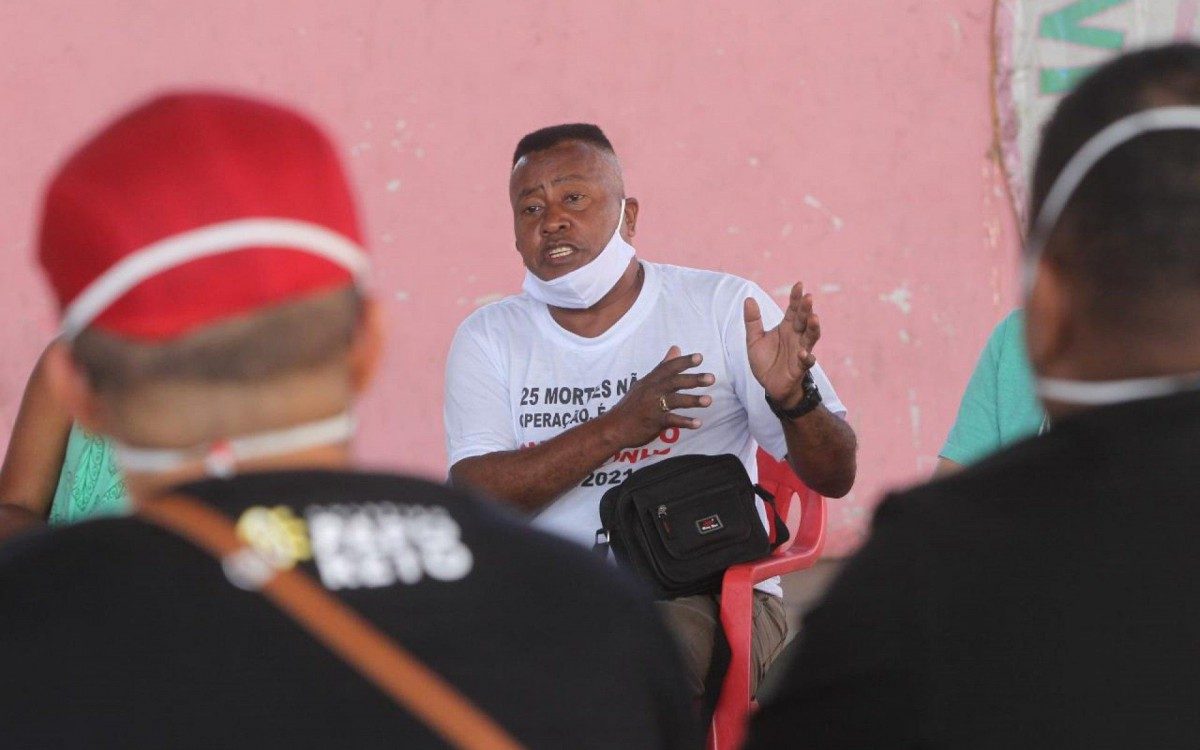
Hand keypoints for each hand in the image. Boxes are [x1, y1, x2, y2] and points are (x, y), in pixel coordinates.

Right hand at [603, 346, 714, 447]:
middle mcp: (651, 391)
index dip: (684, 362)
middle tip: (712, 378)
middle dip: (693, 379)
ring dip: (693, 400)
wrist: (614, 427)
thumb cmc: (632, 405)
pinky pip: (671, 421)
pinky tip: (698, 423)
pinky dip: (685, 422)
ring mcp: (652, 407)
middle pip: (674, 382)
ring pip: (675, 401)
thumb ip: (662, 367)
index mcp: (650, 381)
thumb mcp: (644, 383)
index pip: (668, 368)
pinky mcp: (653, 422)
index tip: (700, 358)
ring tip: (709, 400)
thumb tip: (676, 348)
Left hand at [745, 283, 819, 408]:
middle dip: (806, 309)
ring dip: (813, 328)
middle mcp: (796, 336)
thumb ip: (752, 321)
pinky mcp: (800, 367)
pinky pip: (806, 361)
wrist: (769, 385)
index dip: (796, 298)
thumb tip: (748, 298)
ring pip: (811, 337)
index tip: (799, 284)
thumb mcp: (754, 339)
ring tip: (814, 318)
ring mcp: (800, 351)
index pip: (793, 309)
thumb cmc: (765, 361)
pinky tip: (803, 352)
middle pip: (803, 320)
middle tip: (808, 297)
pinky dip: (806, 357)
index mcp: (786, 327)